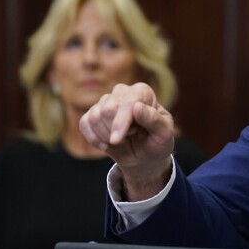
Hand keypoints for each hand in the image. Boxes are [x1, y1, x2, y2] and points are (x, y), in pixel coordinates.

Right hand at [79, 82, 174, 199]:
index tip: (118, 140)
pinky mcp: (93, 113)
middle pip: (107, 109)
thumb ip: (153, 119)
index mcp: (142, 92)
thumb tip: (136, 107)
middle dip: (115, 131)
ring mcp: (106, 101)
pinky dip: (94, 138)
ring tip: (120, 141)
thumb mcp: (164, 133)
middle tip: (129, 136)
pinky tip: (106, 145)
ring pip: (94, 117)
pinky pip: (84, 123)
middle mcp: (123, 92)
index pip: (127, 103)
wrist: (145, 156)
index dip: (120, 123)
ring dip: (105, 136)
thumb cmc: (157, 142)